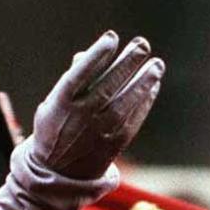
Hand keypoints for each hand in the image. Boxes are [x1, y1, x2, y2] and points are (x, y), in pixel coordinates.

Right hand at [31, 30, 163, 180]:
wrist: (58, 172)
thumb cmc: (55, 128)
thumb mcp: (52, 103)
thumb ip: (72, 79)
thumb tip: (88, 54)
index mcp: (61, 102)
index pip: (81, 72)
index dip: (97, 54)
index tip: (111, 37)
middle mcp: (82, 115)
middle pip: (110, 84)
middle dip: (128, 62)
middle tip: (142, 45)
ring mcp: (101, 129)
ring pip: (127, 100)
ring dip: (144, 80)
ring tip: (156, 65)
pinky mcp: (116, 142)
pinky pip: (135, 116)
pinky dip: (145, 100)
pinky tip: (152, 86)